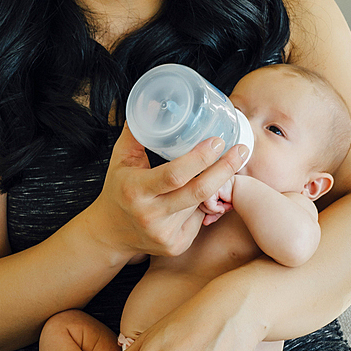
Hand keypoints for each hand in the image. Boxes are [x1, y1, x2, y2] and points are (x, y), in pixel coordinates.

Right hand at [87, 124, 247, 259]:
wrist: (110, 234)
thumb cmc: (118, 190)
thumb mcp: (121, 160)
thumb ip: (137, 134)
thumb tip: (152, 104)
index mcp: (136, 190)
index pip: (175, 175)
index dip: (200, 158)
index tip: (217, 141)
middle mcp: (151, 215)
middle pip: (198, 192)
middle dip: (224, 169)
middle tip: (240, 150)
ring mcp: (165, 234)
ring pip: (201, 204)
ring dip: (212, 186)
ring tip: (219, 168)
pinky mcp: (176, 246)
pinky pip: (199, 220)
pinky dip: (202, 205)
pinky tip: (195, 196)